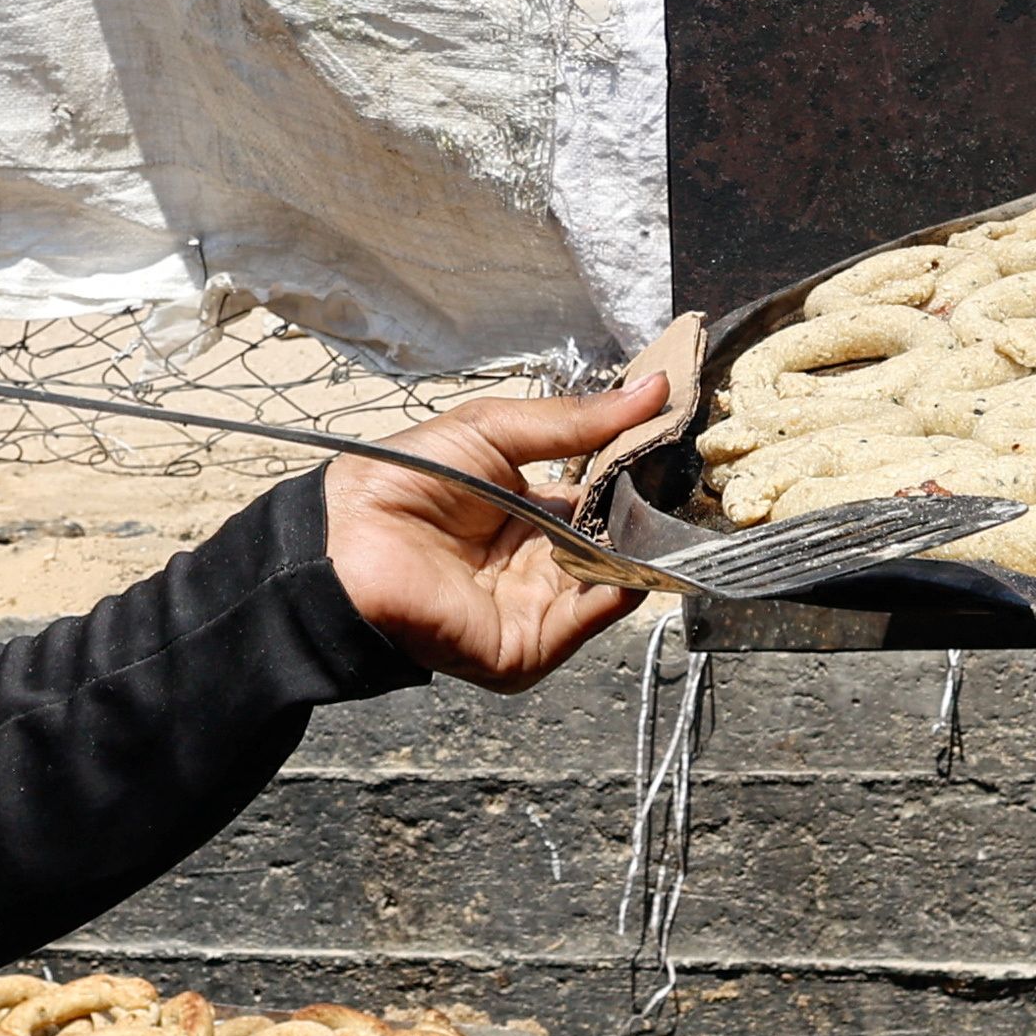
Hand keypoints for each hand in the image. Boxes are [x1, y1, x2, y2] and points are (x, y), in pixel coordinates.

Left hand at [321, 375, 674, 692]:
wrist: (347, 541)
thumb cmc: (404, 482)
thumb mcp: (495, 432)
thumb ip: (576, 420)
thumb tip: (656, 388)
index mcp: (530, 514)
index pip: (602, 499)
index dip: (638, 475)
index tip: (680, 441)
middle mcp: (537, 565)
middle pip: (612, 543)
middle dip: (647, 514)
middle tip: (689, 479)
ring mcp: (534, 609)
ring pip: (608, 582)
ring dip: (638, 550)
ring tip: (666, 512)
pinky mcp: (526, 647)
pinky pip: (585, 621)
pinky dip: (615, 591)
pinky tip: (634, 556)